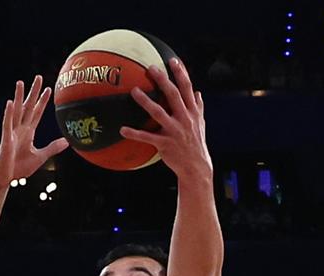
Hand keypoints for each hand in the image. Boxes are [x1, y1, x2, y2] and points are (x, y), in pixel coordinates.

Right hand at [0, 76, 68, 190]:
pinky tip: (10, 103)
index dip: (42, 101)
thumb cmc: (19, 168)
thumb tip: (66, 142)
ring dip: (18, 97)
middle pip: (27, 107)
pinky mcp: (5, 140)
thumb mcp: (40, 156)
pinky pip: (6, 125)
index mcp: (28, 132)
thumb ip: (52, 148)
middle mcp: (19, 129)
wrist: (5, 179)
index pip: (36, 113)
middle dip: (33, 93)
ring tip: (20, 83)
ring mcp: (11, 133)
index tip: (49, 89)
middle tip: (38, 77)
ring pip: (16, 111)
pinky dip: (8, 114)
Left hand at [120, 58, 211, 178]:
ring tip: (134, 91)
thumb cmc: (196, 144)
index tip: (172, 60)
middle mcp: (184, 118)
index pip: (187, 88)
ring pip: (158, 113)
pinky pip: (147, 137)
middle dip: (163, 80)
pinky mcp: (165, 144)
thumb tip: (198, 92)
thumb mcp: (201, 124)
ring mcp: (174, 131)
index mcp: (192, 112)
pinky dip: (134, 133)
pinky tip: (122, 129)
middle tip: (150, 68)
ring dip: (145, 101)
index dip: (181, 73)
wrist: (196, 167)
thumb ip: (199, 107)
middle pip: (173, 95)